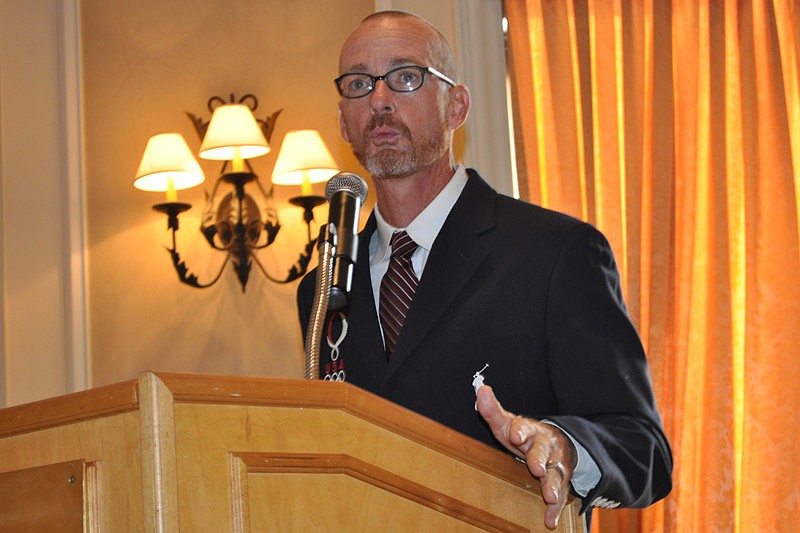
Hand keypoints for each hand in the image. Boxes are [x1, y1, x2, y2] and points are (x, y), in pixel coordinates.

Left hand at [476, 385, 576, 529]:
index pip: (524, 427)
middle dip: (538, 459)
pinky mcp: (560, 481)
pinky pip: (560, 496)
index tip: (515, 435)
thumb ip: (493, 411)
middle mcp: (545, 446)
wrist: (558, 443)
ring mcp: (555, 464)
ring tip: (550, 496)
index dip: (520, 431)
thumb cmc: (524, 435)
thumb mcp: (508, 423)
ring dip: (553, 486)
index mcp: (530, 430)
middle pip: (542, 452)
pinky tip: (550, 520)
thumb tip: (481, 390)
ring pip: (555, 474)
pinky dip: (555, 509)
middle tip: (537, 468)